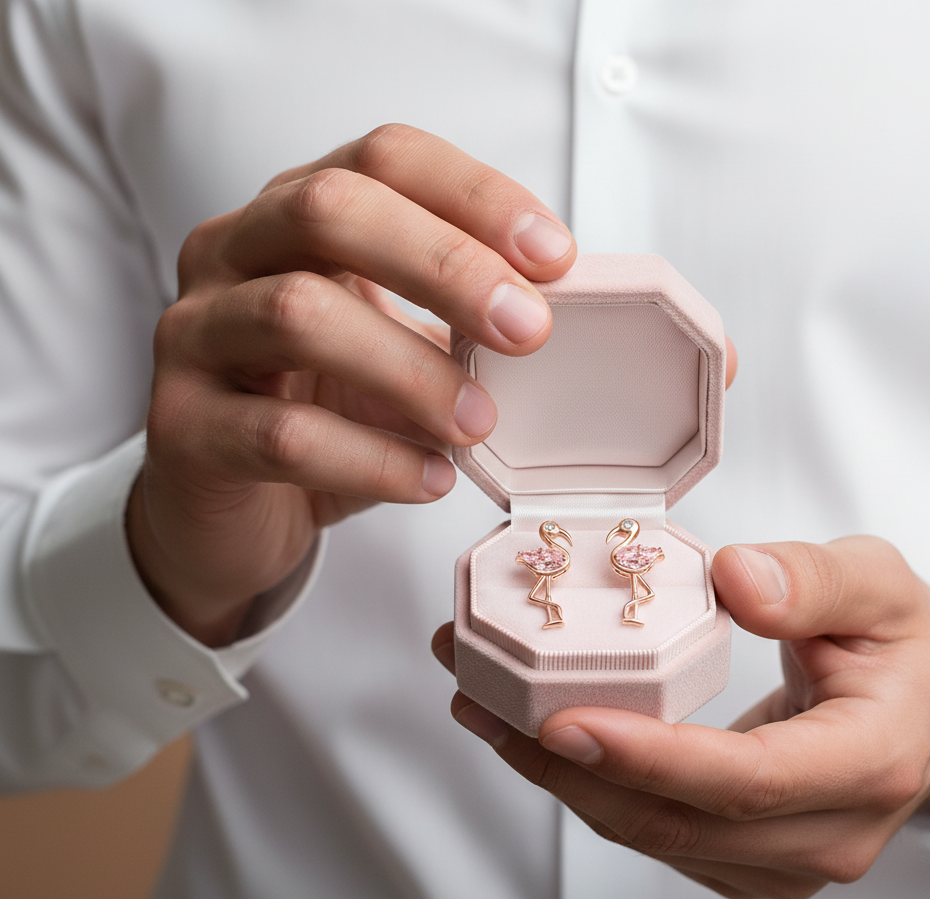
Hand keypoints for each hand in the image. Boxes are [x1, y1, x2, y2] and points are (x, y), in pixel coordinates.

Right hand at [128, 124, 576, 645]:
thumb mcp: (395, 355)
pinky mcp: (181, 425)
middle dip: (445, 265)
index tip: (554, 257)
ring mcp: (193, 335)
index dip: (473, 195)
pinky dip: (373, 459)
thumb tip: (545, 317)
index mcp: (291, 217)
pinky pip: (282, 433)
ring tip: (478, 423)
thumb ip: (452, 328)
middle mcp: (229, 254)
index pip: (382, 160)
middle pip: (329, 211)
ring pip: (298, 316)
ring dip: (411, 370)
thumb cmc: (323, 417)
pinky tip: (430, 480)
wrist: (231, 512)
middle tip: (528, 330)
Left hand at [437, 536, 929, 898]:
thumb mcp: (878, 585)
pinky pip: (658, 833)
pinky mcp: (751, 858)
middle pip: (676, 823)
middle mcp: (826, 832)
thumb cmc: (907, 648)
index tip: (563, 721)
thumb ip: (812, 580)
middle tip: (487, 704)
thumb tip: (736, 578)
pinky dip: (593, 790)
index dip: (649, 757)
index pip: (744, 781)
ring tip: (489, 712)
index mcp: (866, 762)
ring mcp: (785, 858)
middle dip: (568, 769)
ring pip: (654, 836)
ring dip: (562, 780)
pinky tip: (541, 740)